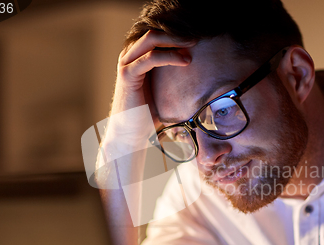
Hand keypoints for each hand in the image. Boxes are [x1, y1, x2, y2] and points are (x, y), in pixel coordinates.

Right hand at [99, 31, 195, 161]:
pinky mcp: (128, 75)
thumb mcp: (162, 89)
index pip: (156, 35)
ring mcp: (127, 64)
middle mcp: (129, 56)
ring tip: (193, 45)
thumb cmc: (147, 114)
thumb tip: (195, 68)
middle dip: (177, 32)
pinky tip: (184, 61)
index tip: (196, 37)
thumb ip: (171, 75)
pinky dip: (169, 56)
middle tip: (197, 37)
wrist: (130, 133)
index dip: (175, 33)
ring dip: (174, 40)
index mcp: (137, 57)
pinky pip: (150, 58)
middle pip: (154, 32)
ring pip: (151, 40)